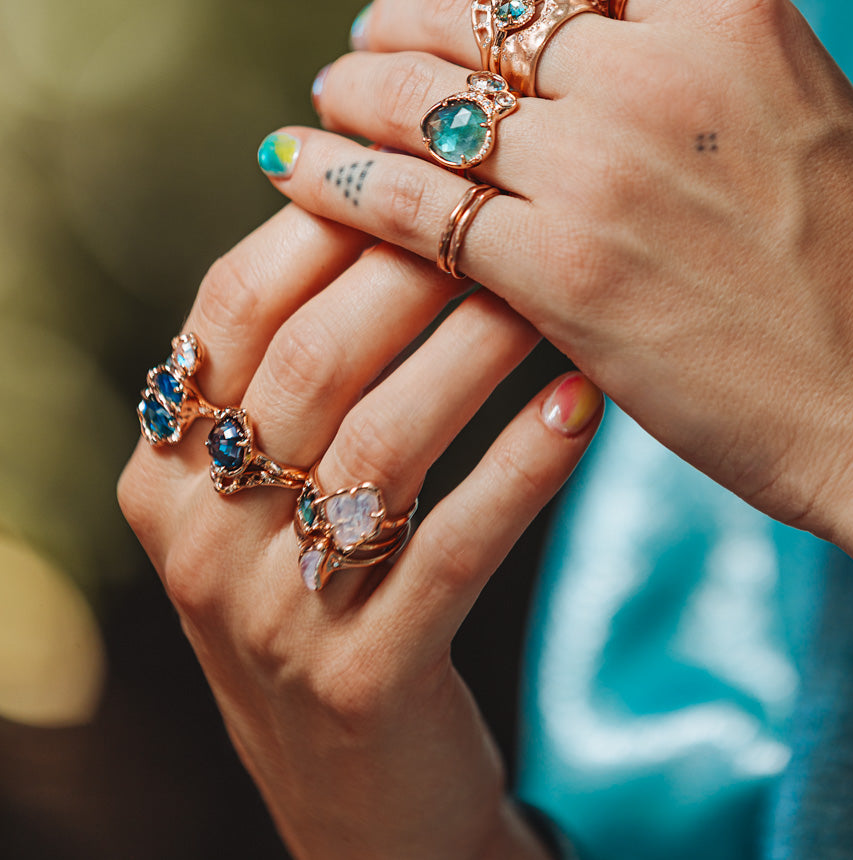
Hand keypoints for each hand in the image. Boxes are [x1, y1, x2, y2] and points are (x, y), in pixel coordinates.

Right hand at [118, 203, 601, 859]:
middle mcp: (197, 538)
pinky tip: (584, 406)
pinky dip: (523, 468)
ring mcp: (271, 619)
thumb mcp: (268, 490)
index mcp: (164, 468)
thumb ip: (293, 365)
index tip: (425, 160)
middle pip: (312, 359)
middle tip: (509, 208)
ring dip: (477, 352)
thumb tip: (369, 187)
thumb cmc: (324, 593)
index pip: (238, 303)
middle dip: (416, 270)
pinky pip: (453, 549)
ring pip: (383, 442)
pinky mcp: (364, 685)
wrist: (357, 804)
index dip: (331, 217)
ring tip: (555, 295)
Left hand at [258, 0, 852, 553]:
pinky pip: (410, 202)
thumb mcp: (799, 101)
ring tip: (329, 100)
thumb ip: (694, 45)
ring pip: (425, 95)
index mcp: (729, 14)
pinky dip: (338, 177)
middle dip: (395, 11)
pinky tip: (299, 168)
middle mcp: (659, 72)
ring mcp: (606, 172)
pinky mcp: (564, 275)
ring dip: (355, 89)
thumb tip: (587, 13)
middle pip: (470, 3)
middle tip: (362, 37)